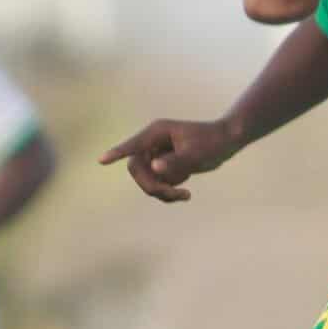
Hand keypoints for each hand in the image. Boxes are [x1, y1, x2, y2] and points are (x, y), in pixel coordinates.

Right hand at [99, 119, 239, 201]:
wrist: (226, 142)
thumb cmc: (212, 142)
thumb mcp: (195, 154)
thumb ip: (175, 162)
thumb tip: (154, 167)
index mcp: (157, 132)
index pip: (132, 145)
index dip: (116, 153)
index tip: (101, 161)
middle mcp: (153, 143)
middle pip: (137, 169)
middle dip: (152, 185)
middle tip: (173, 195)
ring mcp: (157, 154)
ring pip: (146, 180)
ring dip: (162, 192)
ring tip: (184, 196)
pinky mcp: (163, 165)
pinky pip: (156, 184)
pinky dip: (168, 192)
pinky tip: (185, 193)